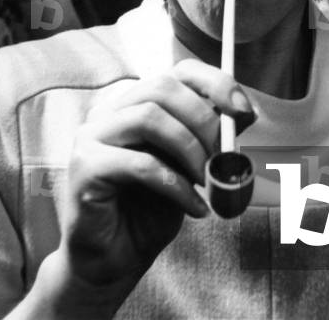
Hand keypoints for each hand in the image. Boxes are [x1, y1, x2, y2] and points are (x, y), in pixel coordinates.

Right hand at [55, 59, 255, 292]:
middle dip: (204, 121)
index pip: (178, 71)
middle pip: (162, 88)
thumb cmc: (150, 210)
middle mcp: (110, 111)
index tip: (243, 111)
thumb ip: (207, 137)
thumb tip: (243, 112)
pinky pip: (140, 164)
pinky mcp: (85, 166)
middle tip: (224, 158)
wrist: (115, 258)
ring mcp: (92, 136)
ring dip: (190, 150)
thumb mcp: (188, 166)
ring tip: (208, 182)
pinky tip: (196, 208)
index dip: (215, 83)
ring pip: (149, 118)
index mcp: (137, 103)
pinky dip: (177, 186)